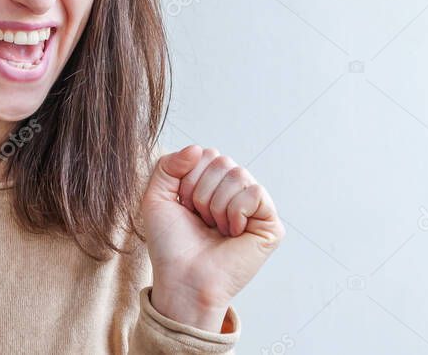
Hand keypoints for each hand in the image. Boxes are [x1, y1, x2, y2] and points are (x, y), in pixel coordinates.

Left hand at [140, 145, 283, 330]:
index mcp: (213, 183)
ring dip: (216, 206)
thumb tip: (198, 149)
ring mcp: (255, 207)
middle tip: (200, 220)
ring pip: (239, 175)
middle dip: (202, 192)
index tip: (185, 207)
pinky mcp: (270, 224)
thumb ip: (168, 164)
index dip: (188, 179)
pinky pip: (255, 193)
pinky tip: (233, 233)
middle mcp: (236, 191)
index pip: (207, 153)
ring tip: (215, 229)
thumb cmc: (170, 245)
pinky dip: (236, 212)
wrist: (182, 278)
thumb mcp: (156, 197)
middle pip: (223, 161)